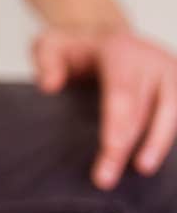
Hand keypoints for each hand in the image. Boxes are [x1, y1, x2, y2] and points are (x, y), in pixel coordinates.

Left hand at [33, 25, 176, 187]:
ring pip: (171, 113)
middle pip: (145, 109)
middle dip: (128, 145)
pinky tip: (152, 155)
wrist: (106, 36)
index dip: (117, 126)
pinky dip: (166, 134)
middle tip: (106, 176)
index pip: (121, 94)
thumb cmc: (78, 47)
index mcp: (121, 51)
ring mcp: (170, 72)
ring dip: (157, 144)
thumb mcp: (51, 43)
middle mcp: (151, 60)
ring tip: (141, 168)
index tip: (109, 152)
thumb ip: (46, 61)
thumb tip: (49, 86)